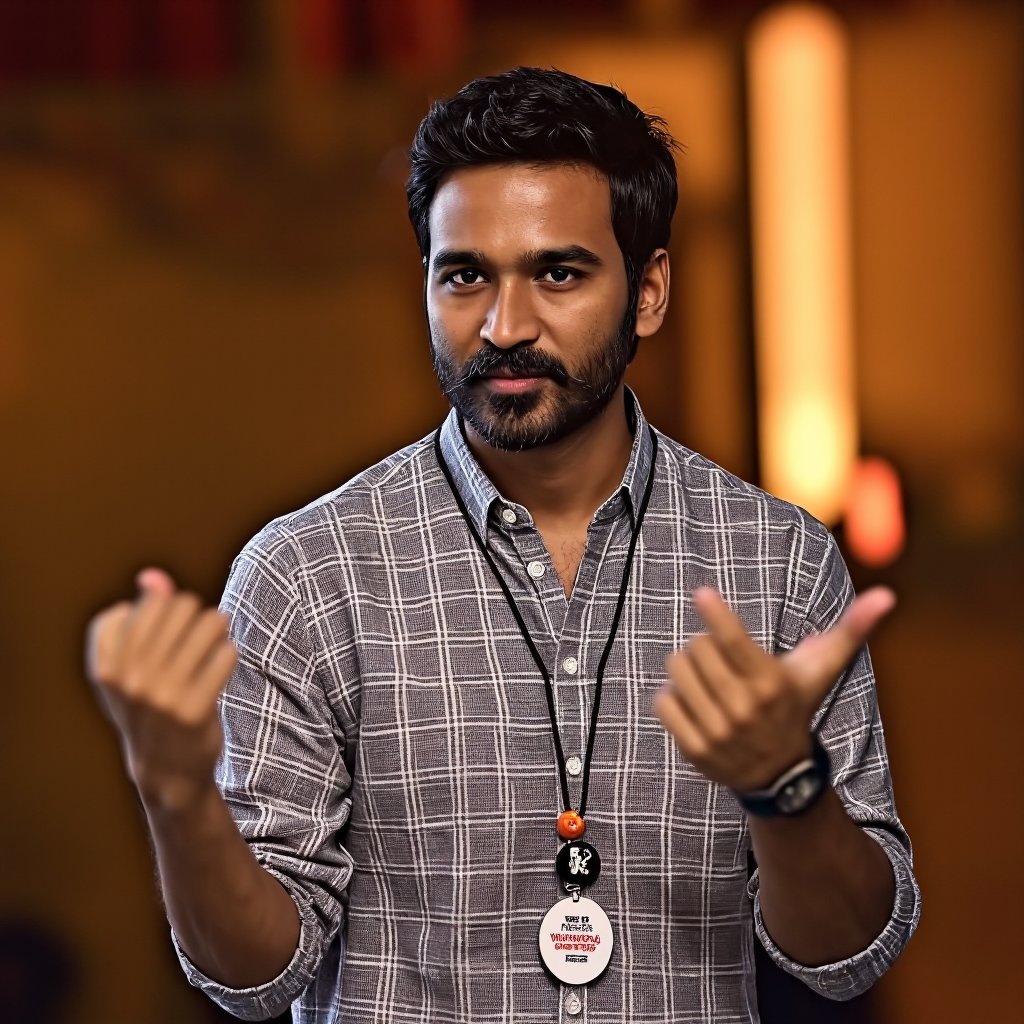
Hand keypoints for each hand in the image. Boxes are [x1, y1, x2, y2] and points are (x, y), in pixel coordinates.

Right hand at [85, 568, 237, 810]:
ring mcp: (162, 696)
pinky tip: (222, 663)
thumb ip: (144, 612)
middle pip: (182, 606)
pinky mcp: (194, 710)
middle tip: (200, 631)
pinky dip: (228, 654)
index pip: (148, 602)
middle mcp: (131, 679)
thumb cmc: (150, 702)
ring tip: (216, 640)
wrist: (164, 767)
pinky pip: (226, 655)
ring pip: (210, 624)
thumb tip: (154, 576)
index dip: (167, 606)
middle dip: (197, 612)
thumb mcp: (134, 661)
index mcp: (108, 663)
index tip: (170, 628)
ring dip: (219, 628)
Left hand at [653, 586, 894, 791]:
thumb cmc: (796, 707)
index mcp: (771, 683)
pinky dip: (673, 696)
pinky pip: (663, 702)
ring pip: (677, 671)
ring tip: (708, 678)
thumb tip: (887, 595)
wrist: (782, 775)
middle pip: (697, 649)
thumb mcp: (821, 670)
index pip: (732, 640)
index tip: (702, 593)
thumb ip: (852, 630)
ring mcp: (717, 731)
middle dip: (705, 645)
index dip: (715, 612)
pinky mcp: (694, 748)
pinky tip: (695, 701)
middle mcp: (744, 708)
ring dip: (687, 667)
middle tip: (720, 658)